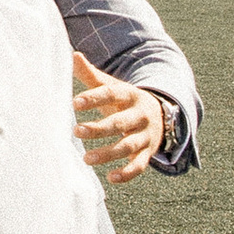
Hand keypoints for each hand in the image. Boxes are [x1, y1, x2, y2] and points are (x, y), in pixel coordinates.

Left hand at [72, 60, 170, 185]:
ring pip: (129, 145)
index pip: (111, 94)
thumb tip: (72, 55)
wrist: (161, 114)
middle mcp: (140, 115)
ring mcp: (146, 135)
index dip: (94, 98)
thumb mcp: (112, 86)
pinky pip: (140, 165)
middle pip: (120, 122)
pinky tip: (111, 178)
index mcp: (129, 95)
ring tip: (86, 158)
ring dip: (109, 153)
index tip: (75, 103)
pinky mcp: (148, 153)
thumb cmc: (125, 101)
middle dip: (99, 128)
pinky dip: (127, 173)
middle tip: (76, 131)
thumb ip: (91, 75)